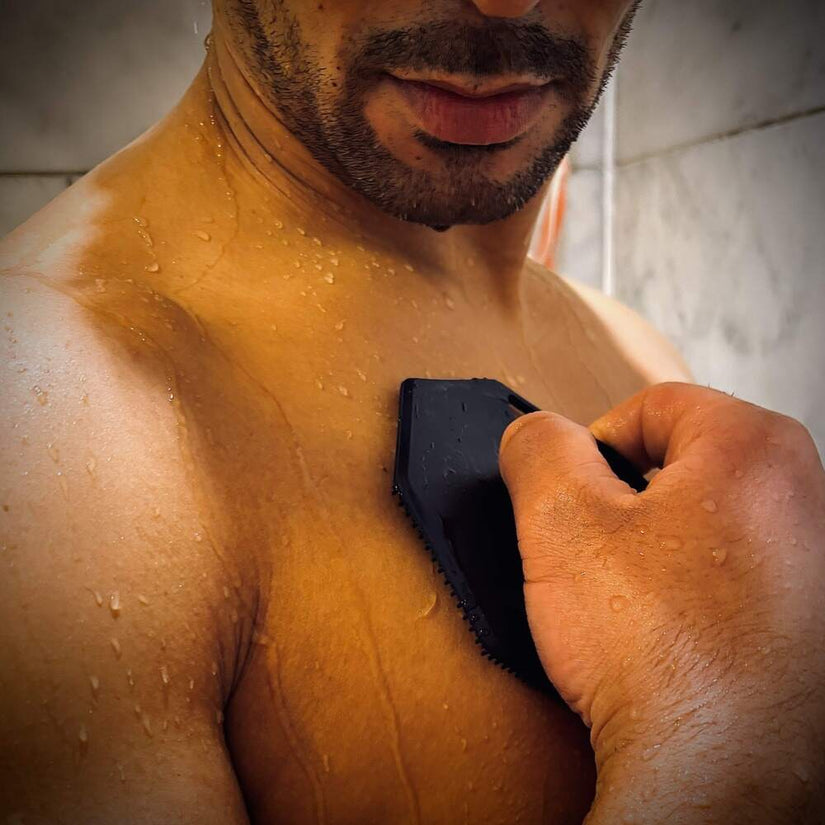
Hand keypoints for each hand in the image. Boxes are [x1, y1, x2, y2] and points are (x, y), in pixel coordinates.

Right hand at [499, 383, 824, 823]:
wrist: (726, 780)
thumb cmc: (664, 657)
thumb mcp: (559, 522)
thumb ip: (536, 448)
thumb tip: (532, 434)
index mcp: (755, 448)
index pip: (648, 405)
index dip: (593, 449)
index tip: (574, 502)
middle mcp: (808, 494)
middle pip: (680, 462)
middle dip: (625, 504)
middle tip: (599, 561)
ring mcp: (817, 560)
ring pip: (702, 521)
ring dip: (656, 552)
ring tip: (635, 607)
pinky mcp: (812, 618)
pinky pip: (730, 575)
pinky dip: (692, 594)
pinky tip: (673, 636)